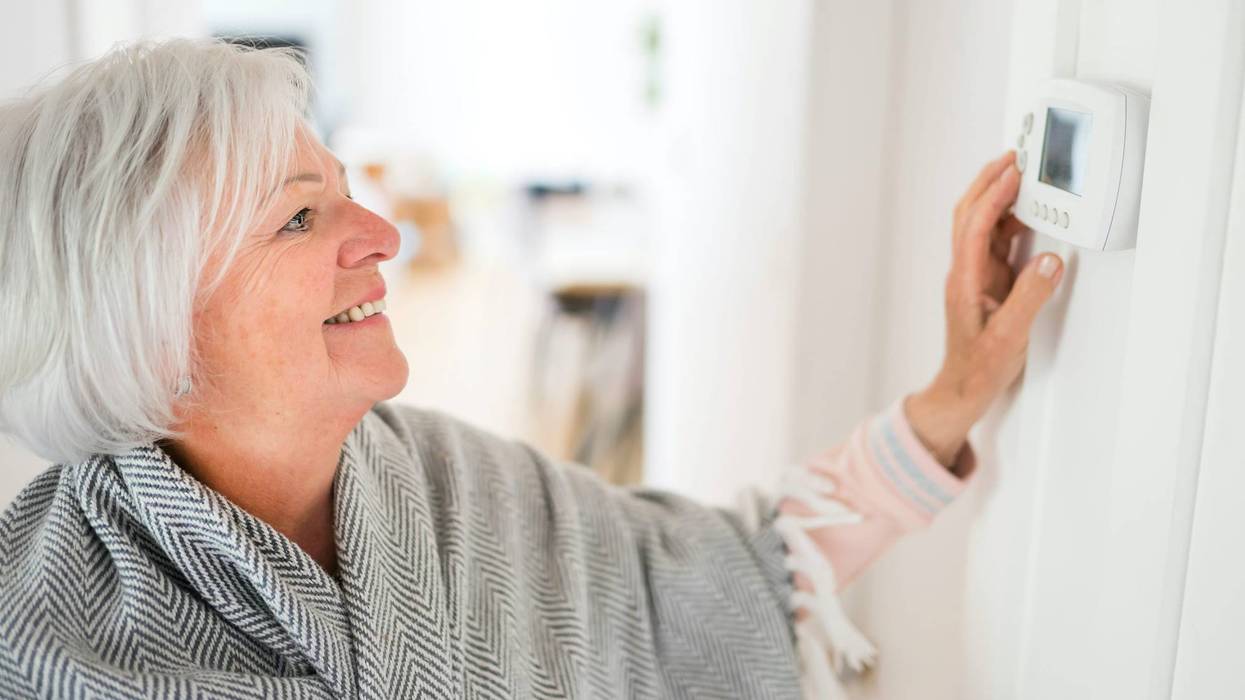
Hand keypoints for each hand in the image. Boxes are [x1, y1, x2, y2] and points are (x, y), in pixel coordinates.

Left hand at [905, 151, 1063, 469]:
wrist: (962, 390)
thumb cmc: (979, 368)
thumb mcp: (1009, 338)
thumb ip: (1030, 298)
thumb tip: (1049, 260)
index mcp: (965, 282)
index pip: (974, 228)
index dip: (992, 197)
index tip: (1013, 172)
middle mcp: (966, 273)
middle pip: (969, 216)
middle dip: (988, 183)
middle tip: (1014, 157)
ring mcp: (974, 277)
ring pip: (980, 225)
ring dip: (997, 197)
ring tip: (1022, 175)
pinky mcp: (986, 284)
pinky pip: (995, 242)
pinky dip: (1009, 222)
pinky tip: (1027, 214)